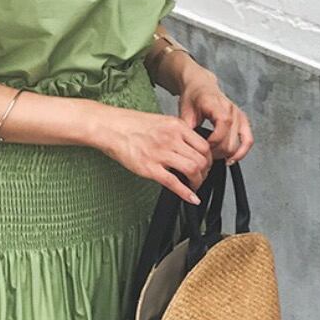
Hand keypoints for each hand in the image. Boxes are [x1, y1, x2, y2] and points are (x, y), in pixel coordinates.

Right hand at [96, 107, 212, 204]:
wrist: (110, 127)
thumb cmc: (130, 124)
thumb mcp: (161, 121)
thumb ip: (177, 133)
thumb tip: (189, 146)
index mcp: (176, 126)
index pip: (204, 145)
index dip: (209, 159)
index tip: (206, 165)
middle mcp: (171, 139)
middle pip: (201, 159)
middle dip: (205, 172)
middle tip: (201, 177)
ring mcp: (160, 154)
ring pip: (192, 170)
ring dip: (198, 182)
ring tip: (194, 186)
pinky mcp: (149, 168)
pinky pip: (174, 183)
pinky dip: (186, 193)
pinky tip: (191, 198)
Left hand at [177, 67, 254, 163]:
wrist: (200, 86)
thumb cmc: (192, 97)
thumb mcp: (184, 112)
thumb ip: (187, 129)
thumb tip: (188, 147)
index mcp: (215, 104)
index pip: (223, 124)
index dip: (214, 140)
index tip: (203, 147)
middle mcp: (230, 108)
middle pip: (231, 138)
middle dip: (217, 151)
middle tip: (204, 155)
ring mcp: (238, 114)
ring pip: (239, 142)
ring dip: (226, 153)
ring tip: (214, 157)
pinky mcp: (243, 120)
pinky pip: (248, 139)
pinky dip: (241, 152)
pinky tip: (232, 159)